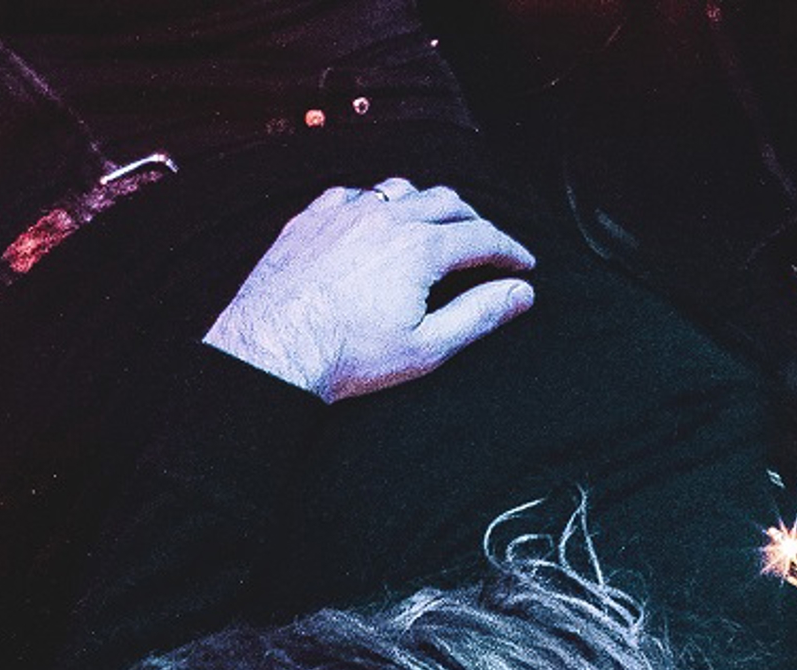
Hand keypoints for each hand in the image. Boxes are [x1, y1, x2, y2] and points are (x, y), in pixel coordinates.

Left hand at [202, 180, 536, 403]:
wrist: (274, 349)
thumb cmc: (347, 354)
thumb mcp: (428, 346)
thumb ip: (480, 314)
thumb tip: (520, 293)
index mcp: (420, 248)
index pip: (482, 238)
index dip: (510, 251)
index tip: (523, 264)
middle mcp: (386, 217)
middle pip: (447, 202)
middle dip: (475, 222)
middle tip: (488, 246)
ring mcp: (345, 212)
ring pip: (401, 188)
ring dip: (428, 205)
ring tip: (438, 227)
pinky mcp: (312, 218)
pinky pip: (354, 193)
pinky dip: (378, 202)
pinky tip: (378, 220)